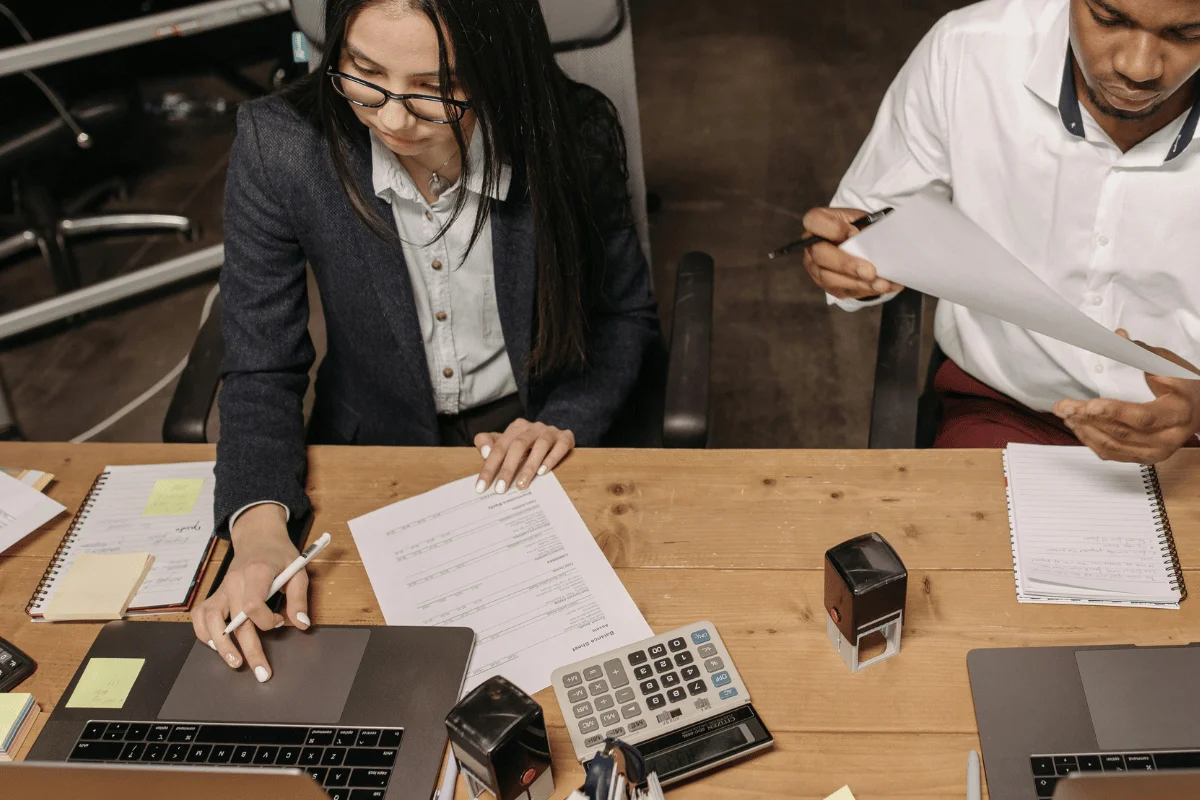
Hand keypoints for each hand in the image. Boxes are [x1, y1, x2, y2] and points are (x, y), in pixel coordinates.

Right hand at [191, 504, 309, 681]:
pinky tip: (216, 645)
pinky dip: (204, 632)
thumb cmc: (279, 554)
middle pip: (235, 621)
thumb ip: (299, 598)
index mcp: (256, 573)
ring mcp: (221, 589)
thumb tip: (301, 625)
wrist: (258, 537)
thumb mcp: (297, 570)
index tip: (280, 622)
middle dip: (248, 650)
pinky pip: (200, 615)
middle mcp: (234, 582)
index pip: (253, 604)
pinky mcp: (215, 594)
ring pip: (210, 620)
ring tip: (235, 663)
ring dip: (221, 645)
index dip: (266, 621)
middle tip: (261, 672)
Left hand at [474, 418, 574, 493]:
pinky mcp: (566, 438)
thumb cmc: (528, 445)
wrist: (557, 436)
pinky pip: (559, 447)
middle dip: (508, 468)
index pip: (499, 447)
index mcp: (516, 427)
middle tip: (501, 489)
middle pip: (518, 445)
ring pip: (540, 446)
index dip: (490, 467)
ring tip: (521, 485)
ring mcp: (550, 432)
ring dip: (529, 466)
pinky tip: (543, 472)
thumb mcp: (508, 443)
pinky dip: (551, 460)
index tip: (482, 487)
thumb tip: (485, 452)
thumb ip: (491, 445)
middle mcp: (533, 427)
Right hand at [800, 206, 904, 299]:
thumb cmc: (858, 227)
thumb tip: (875, 241)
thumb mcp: (861, 219)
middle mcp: (811, 246)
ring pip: (829, 279)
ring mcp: (816, 268)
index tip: (855, 233)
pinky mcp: (826, 285)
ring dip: (857, 283)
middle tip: (870, 271)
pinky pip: (842, 291)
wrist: (859, 242)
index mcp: (816, 223)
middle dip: (847, 265)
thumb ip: (863, 226)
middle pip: (821, 256)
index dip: (834, 229)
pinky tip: (882, 287)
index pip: (815, 222)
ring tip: (881, 284)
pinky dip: (865, 290)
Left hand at [1054, 330, 1199, 463]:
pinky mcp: (1146, 458)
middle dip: (1088, 418)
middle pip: (1122, 432)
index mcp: (1178, 411)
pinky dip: (1091, 440)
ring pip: (1114, 445)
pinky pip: (1113, 454)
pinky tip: (1078, 427)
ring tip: (1065, 414)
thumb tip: (1117, 336)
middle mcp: (1170, 436)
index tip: (1089, 405)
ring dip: (1085, 429)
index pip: (1142, 417)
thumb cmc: (1184, 385)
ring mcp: (1158, 451)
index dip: (1114, 411)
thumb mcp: (1168, 364)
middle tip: (1063, 407)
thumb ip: (1140, 352)